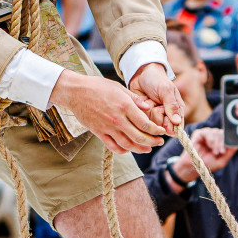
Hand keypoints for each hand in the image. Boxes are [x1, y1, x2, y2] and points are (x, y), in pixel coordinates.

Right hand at [50, 71, 164, 154]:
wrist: (76, 92)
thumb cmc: (98, 87)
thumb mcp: (118, 88)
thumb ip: (135, 99)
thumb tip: (148, 108)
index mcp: (124, 106)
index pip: (144, 123)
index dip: (155, 130)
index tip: (161, 131)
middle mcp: (117, 119)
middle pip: (139, 137)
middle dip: (152, 142)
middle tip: (159, 142)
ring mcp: (107, 127)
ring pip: (127, 144)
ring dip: (140, 149)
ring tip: (147, 149)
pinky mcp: (99, 133)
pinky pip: (113, 146)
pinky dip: (123, 150)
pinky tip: (129, 149)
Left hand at [128, 62, 184, 134]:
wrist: (141, 74)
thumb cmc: (157, 80)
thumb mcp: (166, 90)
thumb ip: (172, 106)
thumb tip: (177, 122)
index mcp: (177, 111)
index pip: (176, 127)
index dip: (169, 124)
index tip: (164, 113)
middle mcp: (166, 116)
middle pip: (162, 127)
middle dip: (158, 114)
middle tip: (157, 102)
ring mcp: (154, 117)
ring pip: (151, 123)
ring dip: (149, 110)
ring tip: (149, 99)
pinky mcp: (144, 116)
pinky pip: (141, 118)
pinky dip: (141, 108)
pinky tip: (143, 100)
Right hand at [175, 125, 236, 176]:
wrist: (193, 167)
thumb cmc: (208, 164)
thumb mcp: (222, 161)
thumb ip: (230, 152)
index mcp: (221, 142)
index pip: (229, 136)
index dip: (230, 141)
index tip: (228, 149)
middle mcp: (215, 136)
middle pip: (223, 133)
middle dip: (223, 143)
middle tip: (220, 152)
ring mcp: (208, 134)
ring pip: (217, 132)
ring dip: (217, 143)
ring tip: (214, 152)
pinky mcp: (200, 133)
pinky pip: (208, 131)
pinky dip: (210, 139)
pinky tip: (209, 146)